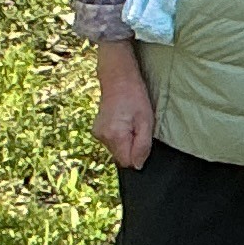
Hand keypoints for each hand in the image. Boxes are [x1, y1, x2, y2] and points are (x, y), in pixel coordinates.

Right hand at [93, 41, 155, 170]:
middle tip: (137, 126)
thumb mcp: (146, 121)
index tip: (141, 139)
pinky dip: (119, 135)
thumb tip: (138, 166)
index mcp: (114, 135)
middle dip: (131, 147)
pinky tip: (122, 121)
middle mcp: (102, 137)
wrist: (118, 78)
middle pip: (120, 156)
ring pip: (116, 149)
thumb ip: (142, 146)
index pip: (127, 162)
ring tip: (129, 121)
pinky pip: (111, 141)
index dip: (137, 154)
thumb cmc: (135, 97)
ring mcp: (97, 133)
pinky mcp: (96, 130)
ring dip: (125, 141)